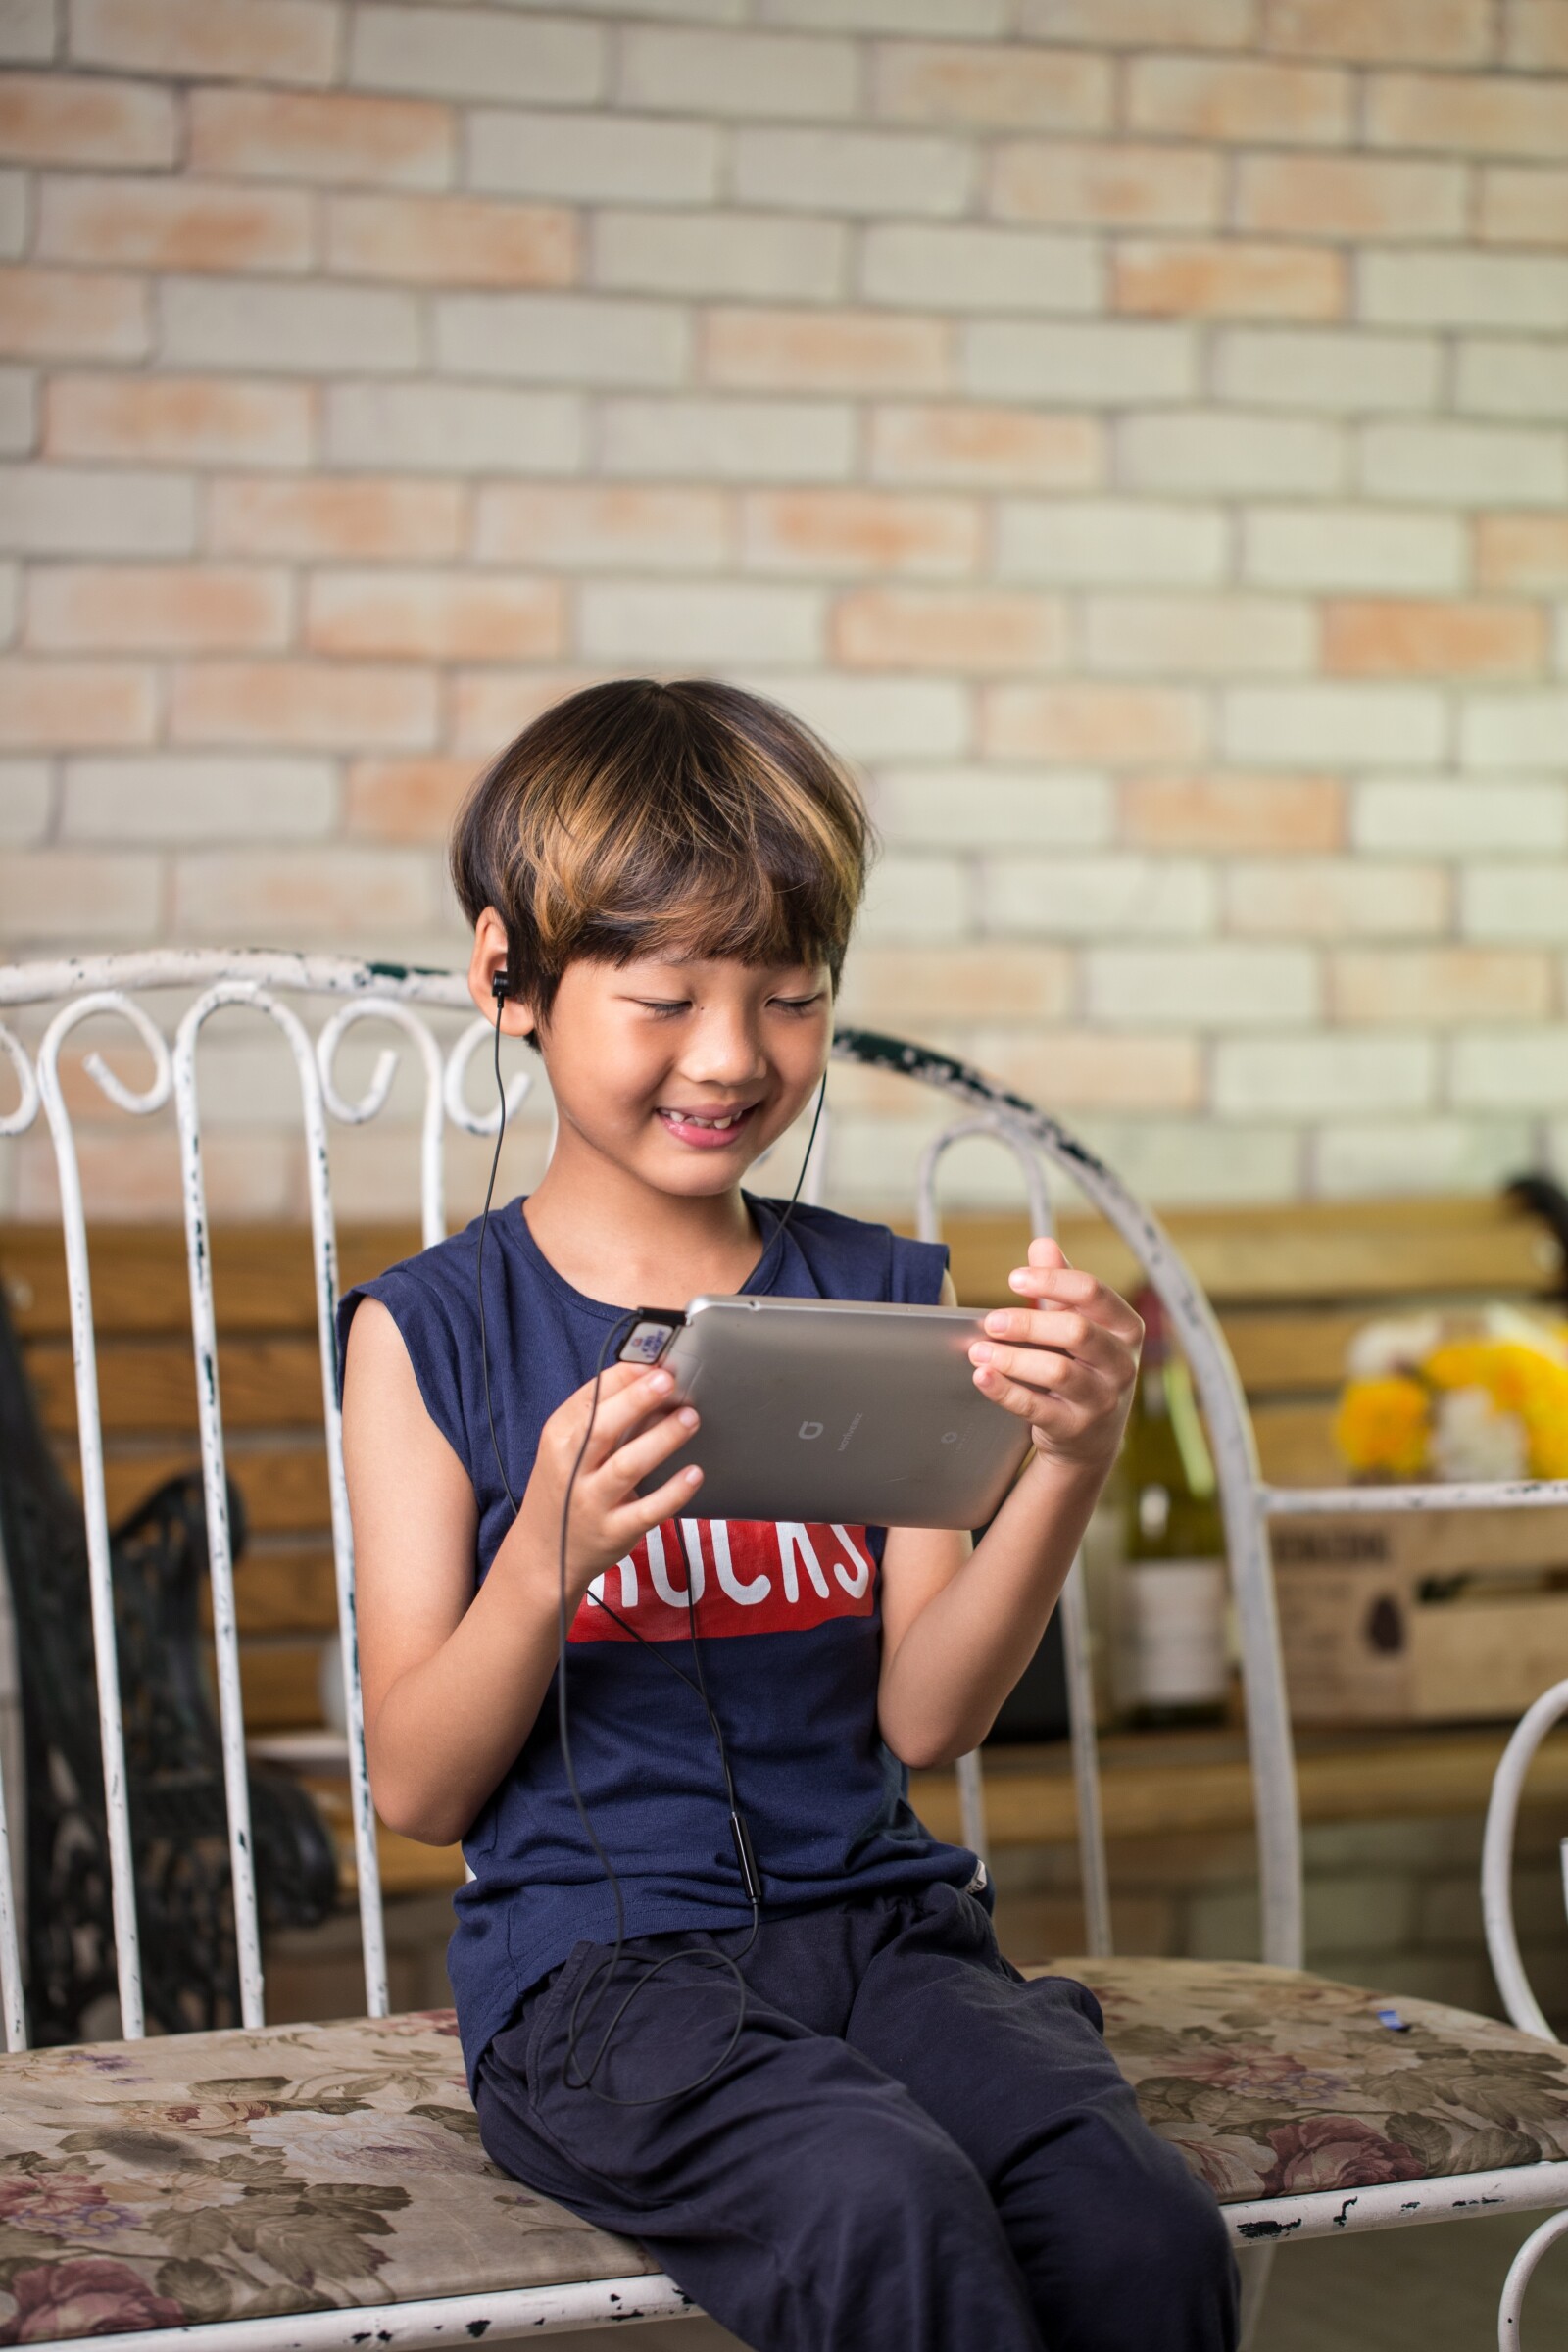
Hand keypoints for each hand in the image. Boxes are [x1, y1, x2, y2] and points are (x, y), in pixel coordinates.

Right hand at [515, 1362, 701, 1606]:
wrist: (545, 1553)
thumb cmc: (565, 1487)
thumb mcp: (568, 1448)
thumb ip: (603, 1416)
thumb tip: (653, 1379)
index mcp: (559, 1436)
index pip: (590, 1397)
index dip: (625, 1376)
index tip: (655, 1361)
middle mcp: (571, 1467)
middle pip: (604, 1427)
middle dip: (638, 1399)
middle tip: (670, 1380)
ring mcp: (591, 1501)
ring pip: (628, 1465)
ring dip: (662, 1439)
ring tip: (690, 1418)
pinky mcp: (614, 1531)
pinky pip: (648, 1509)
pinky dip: (673, 1491)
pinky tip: (695, 1473)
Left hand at [967, 1236, 1142, 1476]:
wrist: (1091, 1436)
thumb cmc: (1083, 1366)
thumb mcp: (1078, 1322)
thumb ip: (1059, 1286)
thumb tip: (1043, 1244)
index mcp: (1125, 1327)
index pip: (1093, 1292)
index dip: (1051, 1281)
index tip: (1014, 1279)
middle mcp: (1121, 1363)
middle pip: (1076, 1331)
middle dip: (1028, 1323)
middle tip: (991, 1322)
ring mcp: (1102, 1400)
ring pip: (1057, 1372)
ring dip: (1012, 1359)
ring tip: (978, 1351)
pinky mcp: (1076, 1429)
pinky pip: (1037, 1409)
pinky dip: (1005, 1391)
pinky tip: (982, 1377)